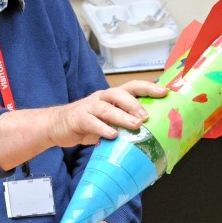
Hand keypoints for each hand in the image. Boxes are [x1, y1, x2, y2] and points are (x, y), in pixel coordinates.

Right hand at [46, 80, 167, 146]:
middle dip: (135, 103)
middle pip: (119, 93)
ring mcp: (89, 107)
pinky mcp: (78, 119)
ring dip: (122, 116)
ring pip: (107, 107)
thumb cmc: (87, 123)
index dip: (148, 88)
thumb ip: (124, 123)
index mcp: (112, 97)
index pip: (132, 87)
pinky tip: (112, 135)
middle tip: (147, 116)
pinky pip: (92, 122)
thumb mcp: (108, 121)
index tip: (164, 92)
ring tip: (135, 125)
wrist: (57, 125)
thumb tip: (149, 131)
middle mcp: (102, 98)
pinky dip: (102, 128)